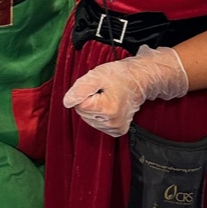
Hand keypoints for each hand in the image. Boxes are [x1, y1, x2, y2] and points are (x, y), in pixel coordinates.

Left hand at [62, 45, 187, 136]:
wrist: (139, 80)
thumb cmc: (120, 76)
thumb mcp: (97, 76)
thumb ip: (80, 89)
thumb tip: (67, 102)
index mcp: (107, 109)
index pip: (79, 105)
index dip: (84, 93)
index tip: (97, 88)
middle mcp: (112, 122)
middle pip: (82, 112)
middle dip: (88, 100)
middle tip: (102, 91)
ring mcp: (115, 128)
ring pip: (88, 118)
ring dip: (94, 107)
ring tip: (107, 97)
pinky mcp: (117, 131)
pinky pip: (97, 124)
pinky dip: (99, 115)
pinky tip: (109, 106)